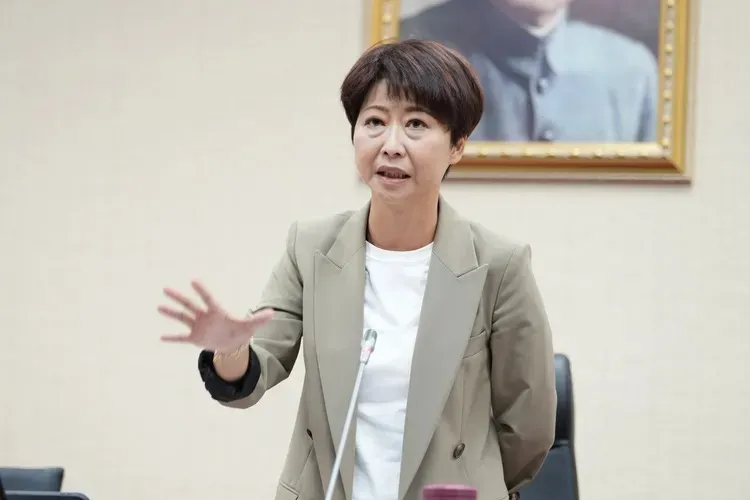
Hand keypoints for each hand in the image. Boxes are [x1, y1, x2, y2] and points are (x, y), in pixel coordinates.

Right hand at [158, 280, 273, 352]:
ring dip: (171, 313)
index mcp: (217, 311)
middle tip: (166, 289)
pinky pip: (181, 338)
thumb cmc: (241, 330)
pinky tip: (161, 337)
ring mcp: (198, 326)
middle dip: (178, 297)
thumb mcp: (250, 326)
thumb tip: (273, 313)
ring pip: (182, 318)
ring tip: (159, 307)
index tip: (193, 281)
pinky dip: (172, 338)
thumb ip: (259, 319)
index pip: (208, 298)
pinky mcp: (195, 338)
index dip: (202, 290)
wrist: (232, 343)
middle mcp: (205, 316)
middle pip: (190, 305)